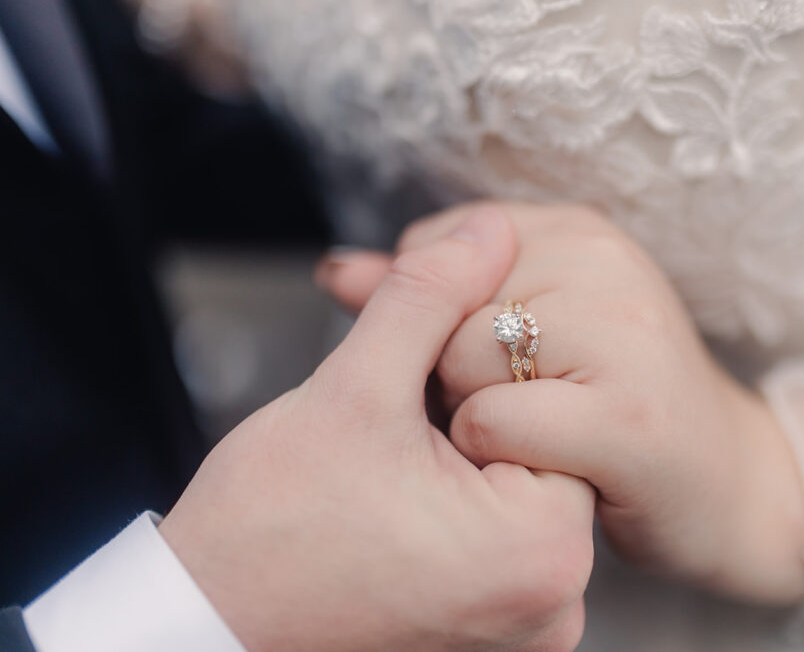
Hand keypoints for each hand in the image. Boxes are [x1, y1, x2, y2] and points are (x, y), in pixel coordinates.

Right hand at [160, 208, 595, 651]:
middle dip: (469, 417)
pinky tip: (399, 501)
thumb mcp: (355, 389)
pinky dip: (457, 507)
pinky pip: (496, 542)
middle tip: (397, 427)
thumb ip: (429, 296)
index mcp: (543, 547)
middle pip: (535, 453)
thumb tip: (488, 232)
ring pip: (513, 493)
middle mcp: (553, 602)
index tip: (416, 387)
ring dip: (460, 460)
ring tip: (389, 469)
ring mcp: (526, 628)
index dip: (481, 374)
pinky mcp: (492, 637)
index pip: (551, 410)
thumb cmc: (267, 532)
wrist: (209, 625)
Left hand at [320, 203, 803, 604]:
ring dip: (472, 416)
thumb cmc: (613, 406)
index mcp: (579, 229)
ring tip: (540, 433)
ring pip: (458, 361)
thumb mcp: (527, 330)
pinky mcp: (624, 417)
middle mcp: (603, 262)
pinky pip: (493, 423)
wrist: (731, 482)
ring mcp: (620, 333)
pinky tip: (551, 464)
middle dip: (453, 372)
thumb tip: (336, 268)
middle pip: (442, 307)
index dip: (440, 319)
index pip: (438, 247)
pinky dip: (498, 456)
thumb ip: (429, 297)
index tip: (500, 361)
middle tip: (527, 404)